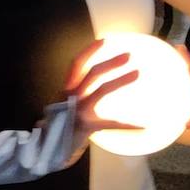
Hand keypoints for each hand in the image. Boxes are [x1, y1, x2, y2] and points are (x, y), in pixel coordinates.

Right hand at [61, 39, 143, 157]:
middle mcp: (70, 96)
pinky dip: (128, 125)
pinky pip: (111, 124)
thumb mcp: (64, 105)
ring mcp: (77, 111)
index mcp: (66, 88)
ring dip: (120, 80)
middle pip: (92, 73)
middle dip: (111, 62)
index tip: (105, 40)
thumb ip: (76, 93)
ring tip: (137, 73)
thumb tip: (98, 83)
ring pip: (101, 91)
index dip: (90, 51)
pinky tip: (143, 126)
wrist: (45, 149)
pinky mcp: (85, 127)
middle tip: (129, 55)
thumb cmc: (59, 125)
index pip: (77, 64)